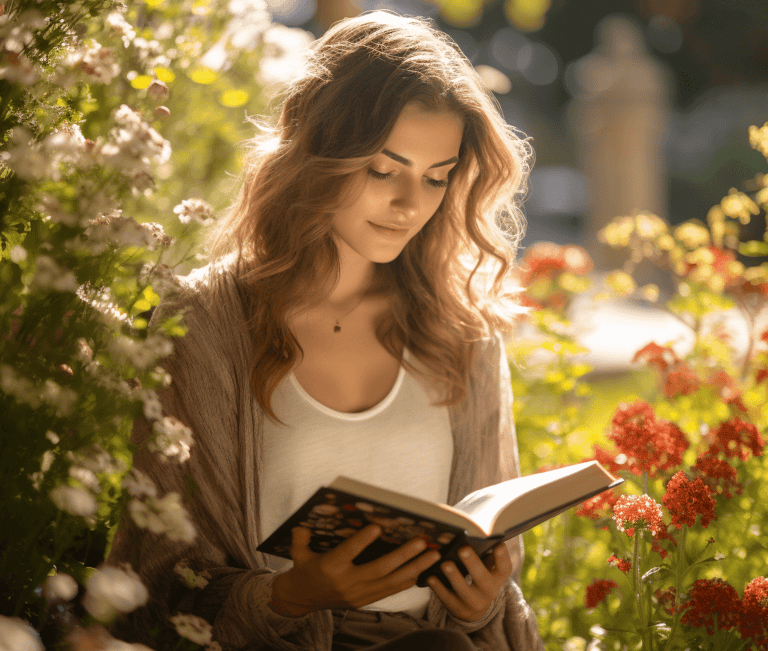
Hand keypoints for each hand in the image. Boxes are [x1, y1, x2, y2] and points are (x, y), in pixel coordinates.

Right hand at [269, 525, 441, 616]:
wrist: (301, 600)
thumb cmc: (302, 569)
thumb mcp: (297, 553)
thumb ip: (301, 538)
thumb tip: (303, 522)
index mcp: (329, 567)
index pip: (348, 553)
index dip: (362, 541)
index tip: (378, 527)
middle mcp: (347, 583)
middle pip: (379, 569)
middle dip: (404, 555)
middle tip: (422, 542)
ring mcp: (359, 594)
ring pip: (392, 582)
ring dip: (415, 568)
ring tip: (433, 555)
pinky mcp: (365, 601)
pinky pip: (391, 590)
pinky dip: (408, 580)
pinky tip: (424, 569)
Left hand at [426, 543, 511, 621]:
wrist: (473, 609)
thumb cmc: (478, 576)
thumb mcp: (486, 567)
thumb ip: (483, 553)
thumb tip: (473, 532)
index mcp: (498, 577)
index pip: (505, 568)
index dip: (503, 557)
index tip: (498, 544)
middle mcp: (489, 591)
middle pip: (483, 578)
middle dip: (473, 563)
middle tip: (463, 549)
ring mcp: (474, 602)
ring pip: (464, 590)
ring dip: (454, 577)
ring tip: (445, 564)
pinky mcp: (458, 609)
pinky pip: (447, 599)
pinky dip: (438, 588)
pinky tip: (430, 577)